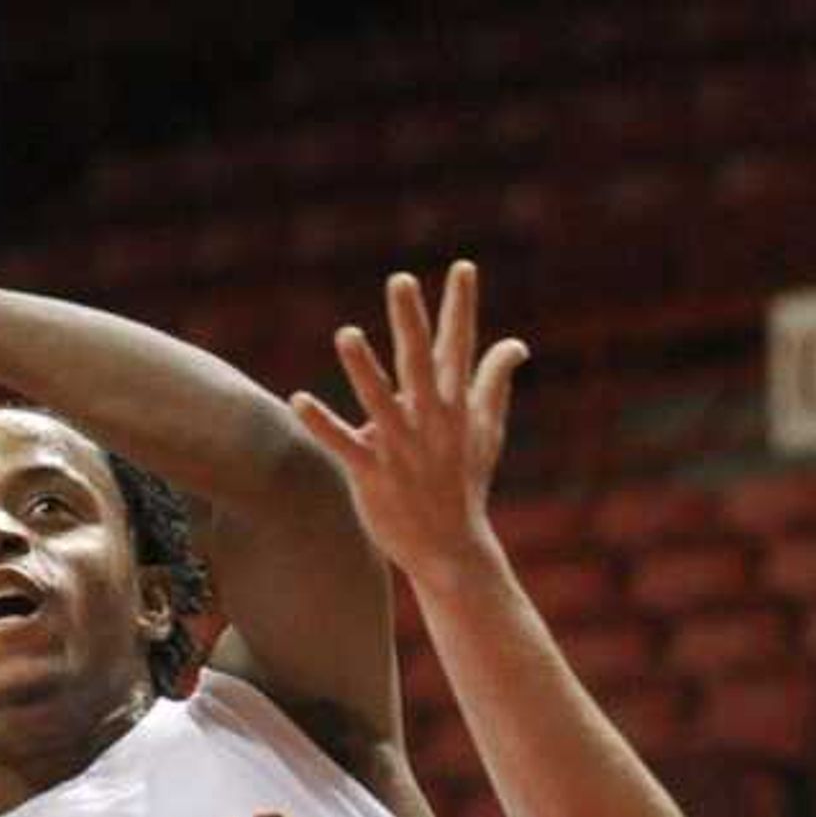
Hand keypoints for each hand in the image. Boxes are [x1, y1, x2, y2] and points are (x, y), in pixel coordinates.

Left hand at [287, 262, 529, 587]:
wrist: (449, 548)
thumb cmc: (466, 483)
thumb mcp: (488, 430)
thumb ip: (495, 381)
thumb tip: (516, 344)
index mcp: (455, 406)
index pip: (460, 347)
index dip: (461, 308)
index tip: (463, 268)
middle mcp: (429, 420)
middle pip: (419, 362)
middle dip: (411, 322)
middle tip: (402, 280)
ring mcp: (400, 447)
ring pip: (379, 400)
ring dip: (363, 368)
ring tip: (346, 334)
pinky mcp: (373, 473)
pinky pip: (344, 444)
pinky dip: (322, 423)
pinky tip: (299, 400)